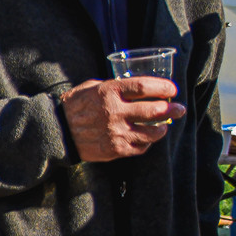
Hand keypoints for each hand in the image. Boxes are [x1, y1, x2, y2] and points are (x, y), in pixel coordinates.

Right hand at [61, 77, 183, 162]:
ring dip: (162, 128)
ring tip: (164, 126)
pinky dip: (147, 142)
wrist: (56, 131)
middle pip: (155, 110)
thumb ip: (114, 86)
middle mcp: (114, 112)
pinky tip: (146, 138)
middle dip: (172, 109)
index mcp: (108, 91)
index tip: (172, 89)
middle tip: (179, 109)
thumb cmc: (74, 106)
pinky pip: (140, 147)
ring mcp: (116, 132)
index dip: (163, 87)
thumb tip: (137, 87)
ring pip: (152, 132)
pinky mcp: (115, 149)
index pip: (145, 86)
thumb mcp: (91, 87)